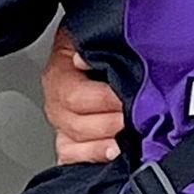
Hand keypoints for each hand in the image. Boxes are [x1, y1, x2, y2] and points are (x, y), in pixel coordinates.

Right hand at [43, 26, 123, 163]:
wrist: (90, 48)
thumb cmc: (96, 42)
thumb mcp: (94, 35)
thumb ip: (96, 47)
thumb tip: (84, 60)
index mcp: (59, 73)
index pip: (74, 95)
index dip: (104, 99)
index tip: (129, 98)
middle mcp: (55, 102)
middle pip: (76, 124)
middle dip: (111, 123)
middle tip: (137, 119)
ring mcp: (60, 124)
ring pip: (73, 144)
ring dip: (104, 144)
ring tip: (128, 139)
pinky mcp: (69, 141)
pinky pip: (71, 158)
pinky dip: (91, 157)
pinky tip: (113, 152)